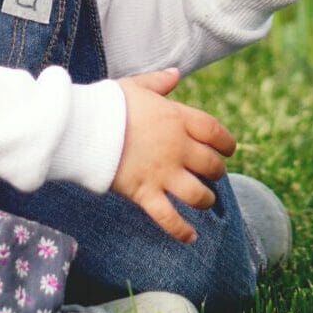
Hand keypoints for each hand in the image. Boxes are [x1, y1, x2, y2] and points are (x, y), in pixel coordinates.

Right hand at [110, 67, 235, 242]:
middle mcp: (177, 148)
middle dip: (216, 172)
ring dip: (205, 200)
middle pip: (211, 165)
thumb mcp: (136, 86)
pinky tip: (191, 238)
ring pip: (198, 194)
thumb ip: (159, 82)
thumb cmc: (108, 105)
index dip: (226, 143)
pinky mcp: (144, 193)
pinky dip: (181, 231)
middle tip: (212, 175)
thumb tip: (175, 74)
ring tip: (204, 202)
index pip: (215, 132)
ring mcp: (163, 172)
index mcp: (177, 119)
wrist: (84, 126)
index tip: (228, 150)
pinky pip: (169, 218)